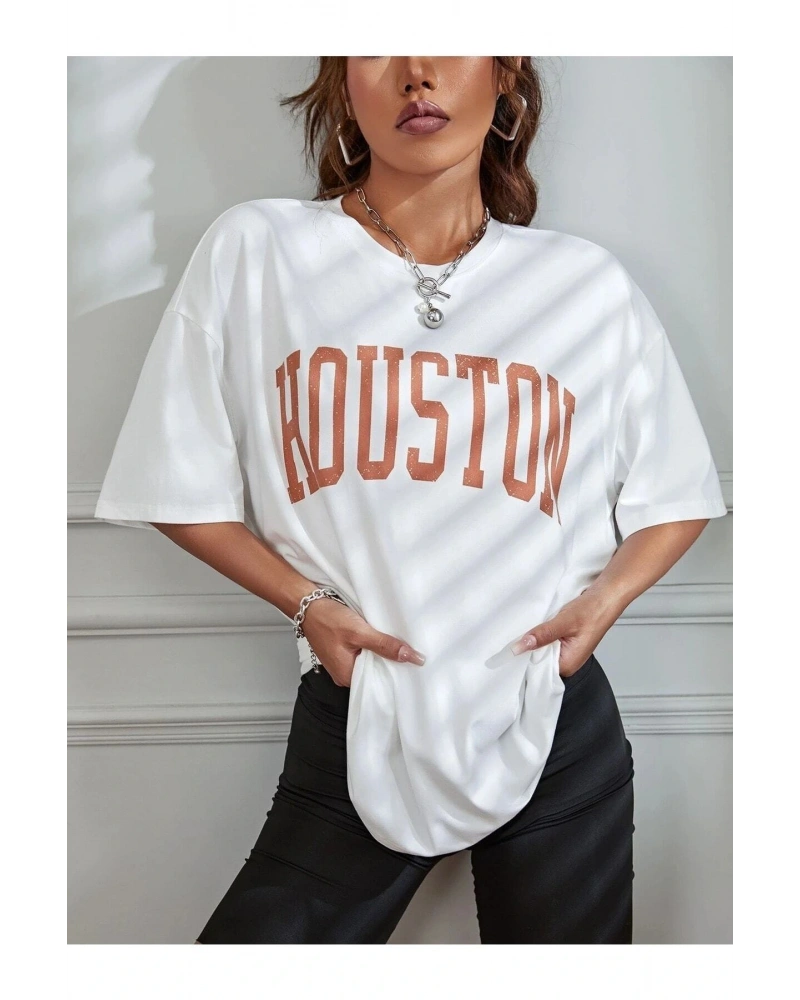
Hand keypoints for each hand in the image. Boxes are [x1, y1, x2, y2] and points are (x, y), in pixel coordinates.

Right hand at [301, 597, 425, 686]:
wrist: (307, 604)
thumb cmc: (327, 619)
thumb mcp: (360, 632)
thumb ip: (385, 646)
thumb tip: (411, 657)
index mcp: (347, 676)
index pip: (379, 682)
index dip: (396, 673)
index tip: (413, 665)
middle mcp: (344, 673)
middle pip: (375, 671)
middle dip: (390, 661)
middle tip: (409, 651)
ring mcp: (342, 662)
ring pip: (369, 660)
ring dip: (381, 651)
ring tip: (395, 643)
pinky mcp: (342, 651)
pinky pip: (362, 652)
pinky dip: (371, 645)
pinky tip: (379, 637)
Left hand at [510, 589, 622, 677]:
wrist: (606, 597)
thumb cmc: (593, 611)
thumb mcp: (562, 622)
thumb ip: (541, 635)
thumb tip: (520, 647)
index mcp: (568, 665)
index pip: (537, 671)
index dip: (523, 660)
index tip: (509, 652)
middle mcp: (568, 662)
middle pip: (538, 661)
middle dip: (528, 649)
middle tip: (516, 638)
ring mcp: (567, 652)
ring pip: (542, 650)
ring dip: (535, 640)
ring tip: (530, 630)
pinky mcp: (567, 642)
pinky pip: (548, 642)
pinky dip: (542, 635)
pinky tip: (540, 627)